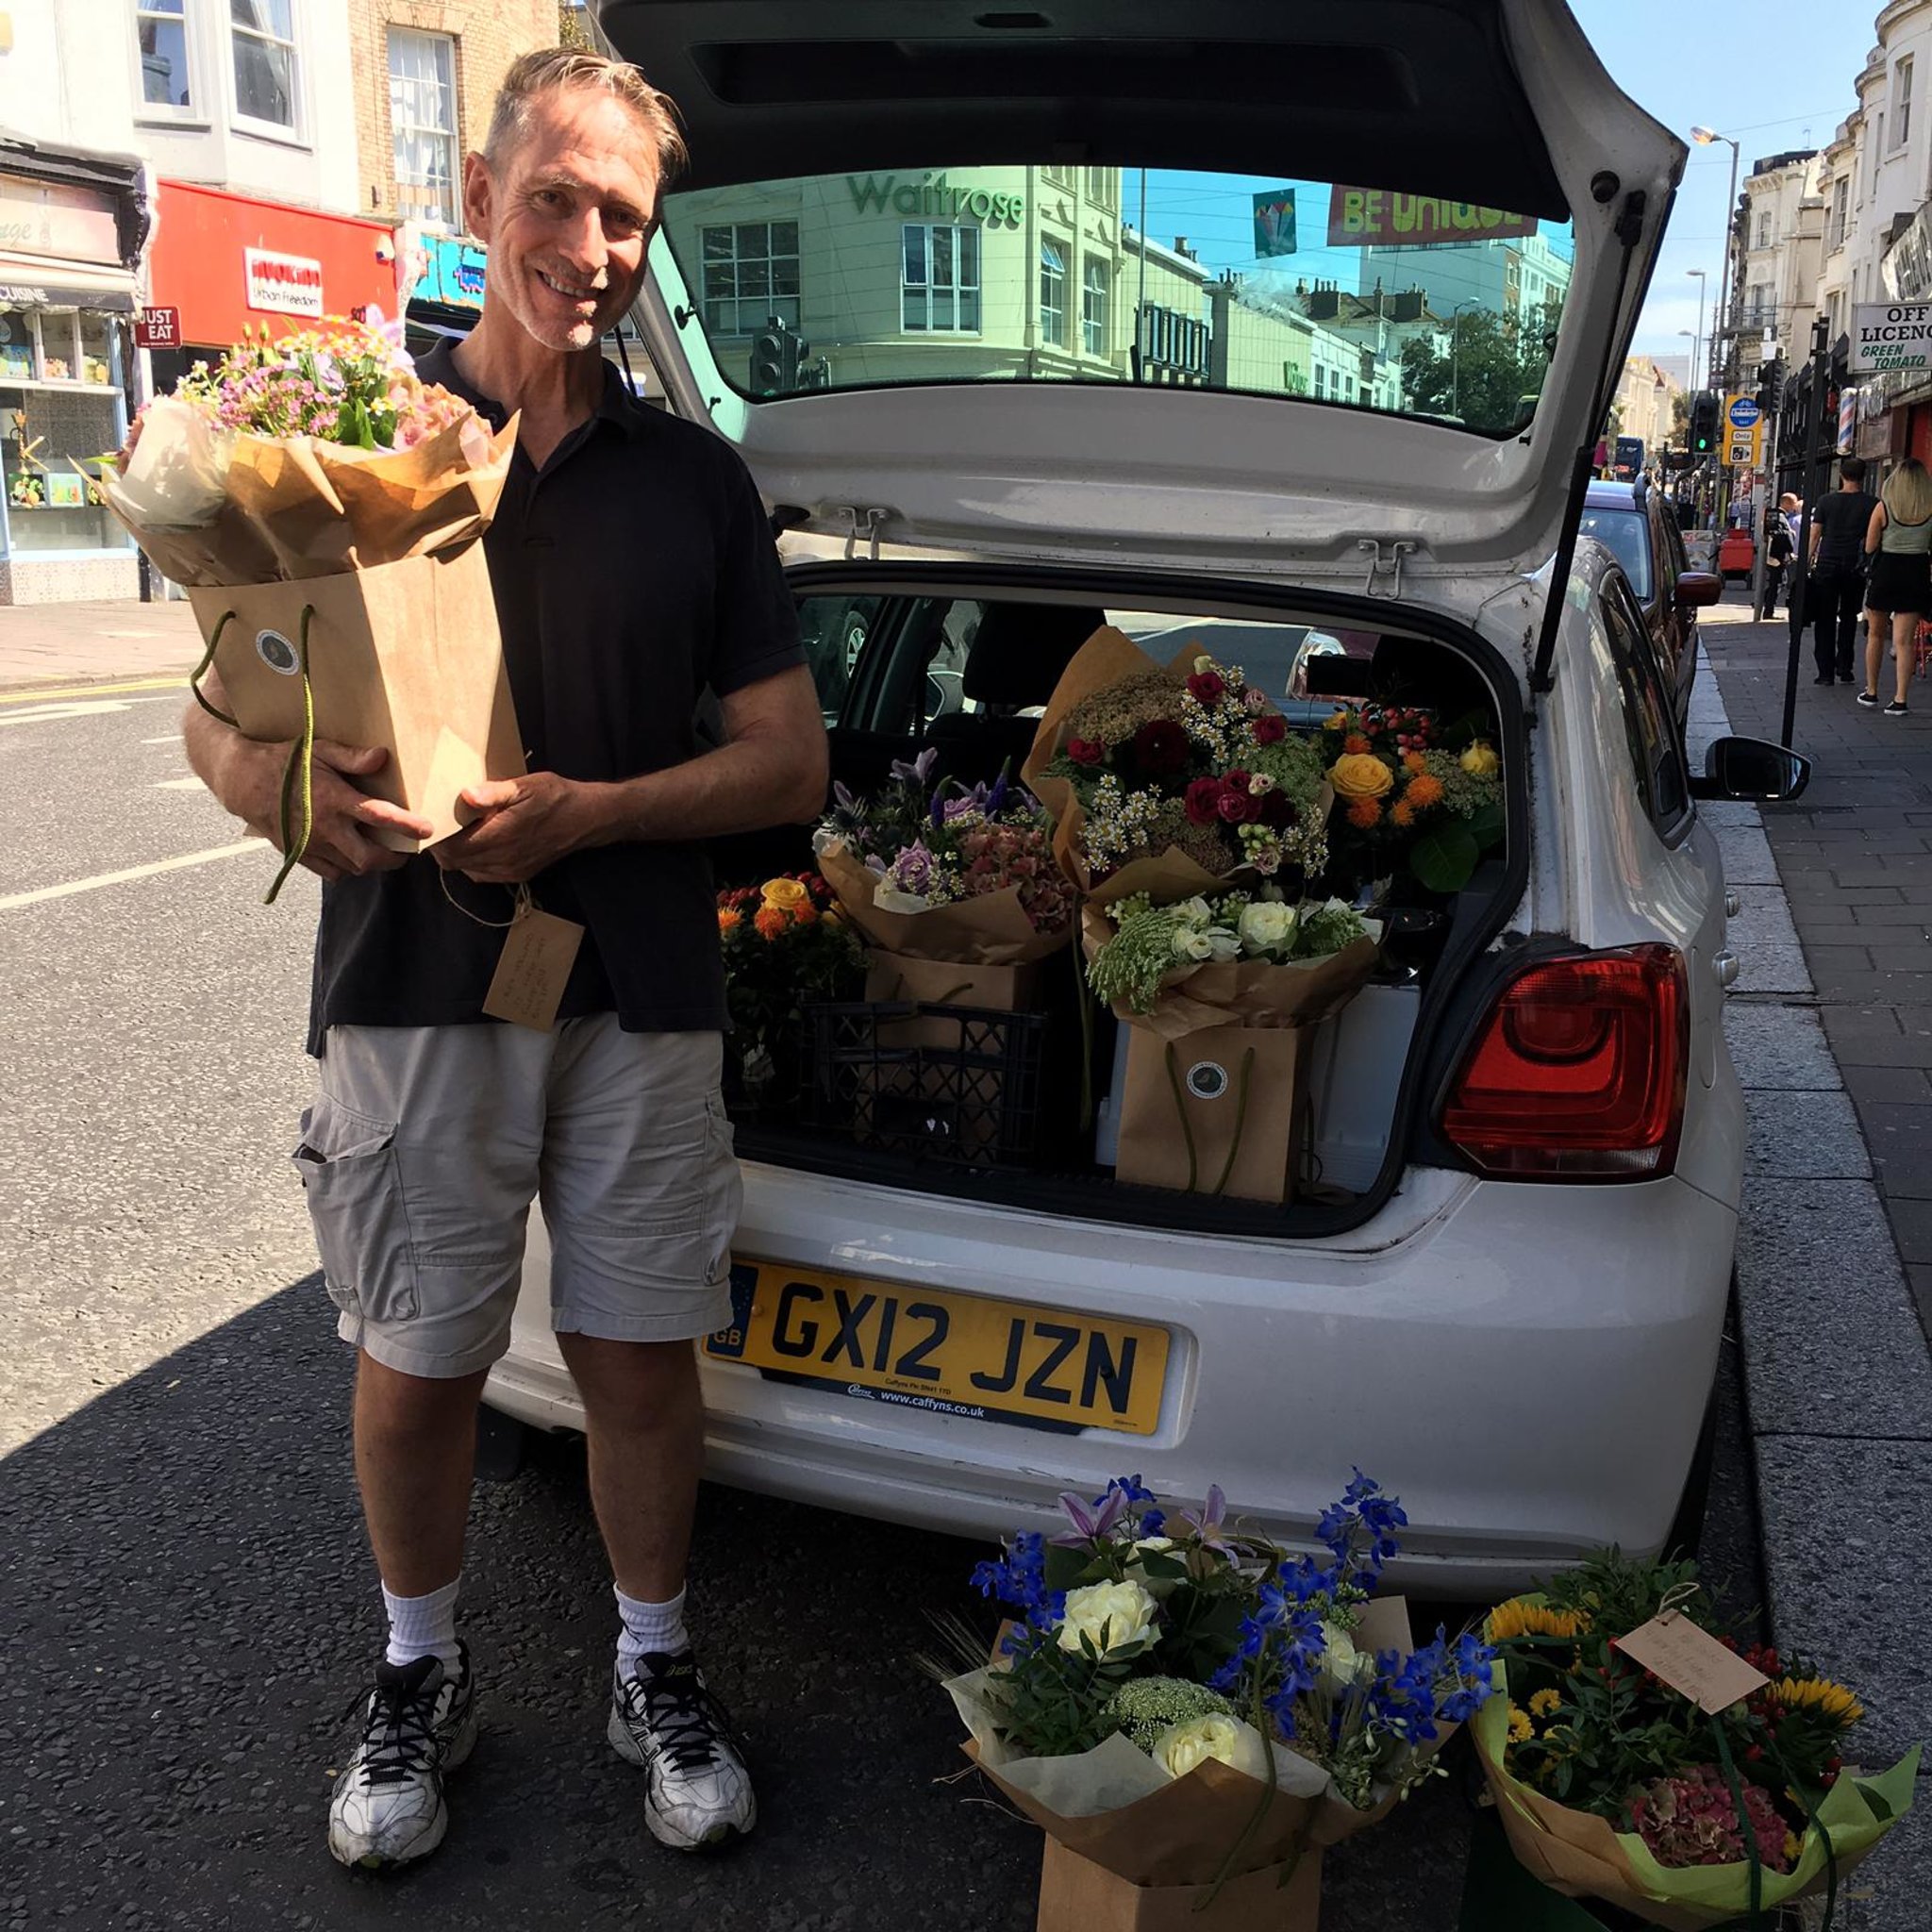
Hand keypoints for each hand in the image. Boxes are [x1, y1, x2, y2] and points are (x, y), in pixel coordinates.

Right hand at [230, 736, 434, 881]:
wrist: (243, 781)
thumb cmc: (286, 760)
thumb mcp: (319, 750)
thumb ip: (352, 757)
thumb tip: (383, 757)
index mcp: (333, 798)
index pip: (379, 817)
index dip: (407, 826)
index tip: (428, 829)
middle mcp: (324, 827)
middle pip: (369, 858)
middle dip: (394, 858)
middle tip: (405, 850)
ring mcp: (310, 845)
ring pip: (352, 868)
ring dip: (371, 863)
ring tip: (381, 850)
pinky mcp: (298, 855)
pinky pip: (332, 873)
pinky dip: (347, 868)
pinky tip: (352, 853)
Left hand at [432, 772, 598, 883]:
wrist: (587, 819)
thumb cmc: (555, 797)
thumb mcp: (525, 786)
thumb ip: (493, 793)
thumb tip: (465, 796)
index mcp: (501, 836)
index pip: (451, 847)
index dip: (435, 836)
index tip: (432, 819)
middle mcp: (503, 860)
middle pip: (453, 861)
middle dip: (442, 844)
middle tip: (441, 822)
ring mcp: (510, 871)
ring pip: (465, 869)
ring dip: (457, 852)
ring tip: (460, 830)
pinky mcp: (517, 875)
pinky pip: (481, 873)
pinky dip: (472, 860)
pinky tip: (480, 841)